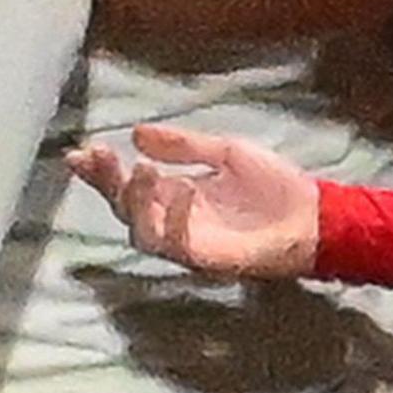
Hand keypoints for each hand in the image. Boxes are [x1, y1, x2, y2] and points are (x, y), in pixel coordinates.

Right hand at [65, 123, 321, 278]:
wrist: (315, 215)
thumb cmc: (274, 187)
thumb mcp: (225, 152)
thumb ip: (183, 145)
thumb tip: (136, 134)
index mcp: (174, 192)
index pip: (126, 183)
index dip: (99, 171)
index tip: (78, 152)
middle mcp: (173, 219)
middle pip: (123, 207)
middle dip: (106, 182)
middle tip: (99, 156)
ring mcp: (188, 241)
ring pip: (141, 230)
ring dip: (136, 200)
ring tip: (142, 169)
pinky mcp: (207, 258)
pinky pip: (179, 244)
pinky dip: (176, 218)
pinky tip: (183, 191)